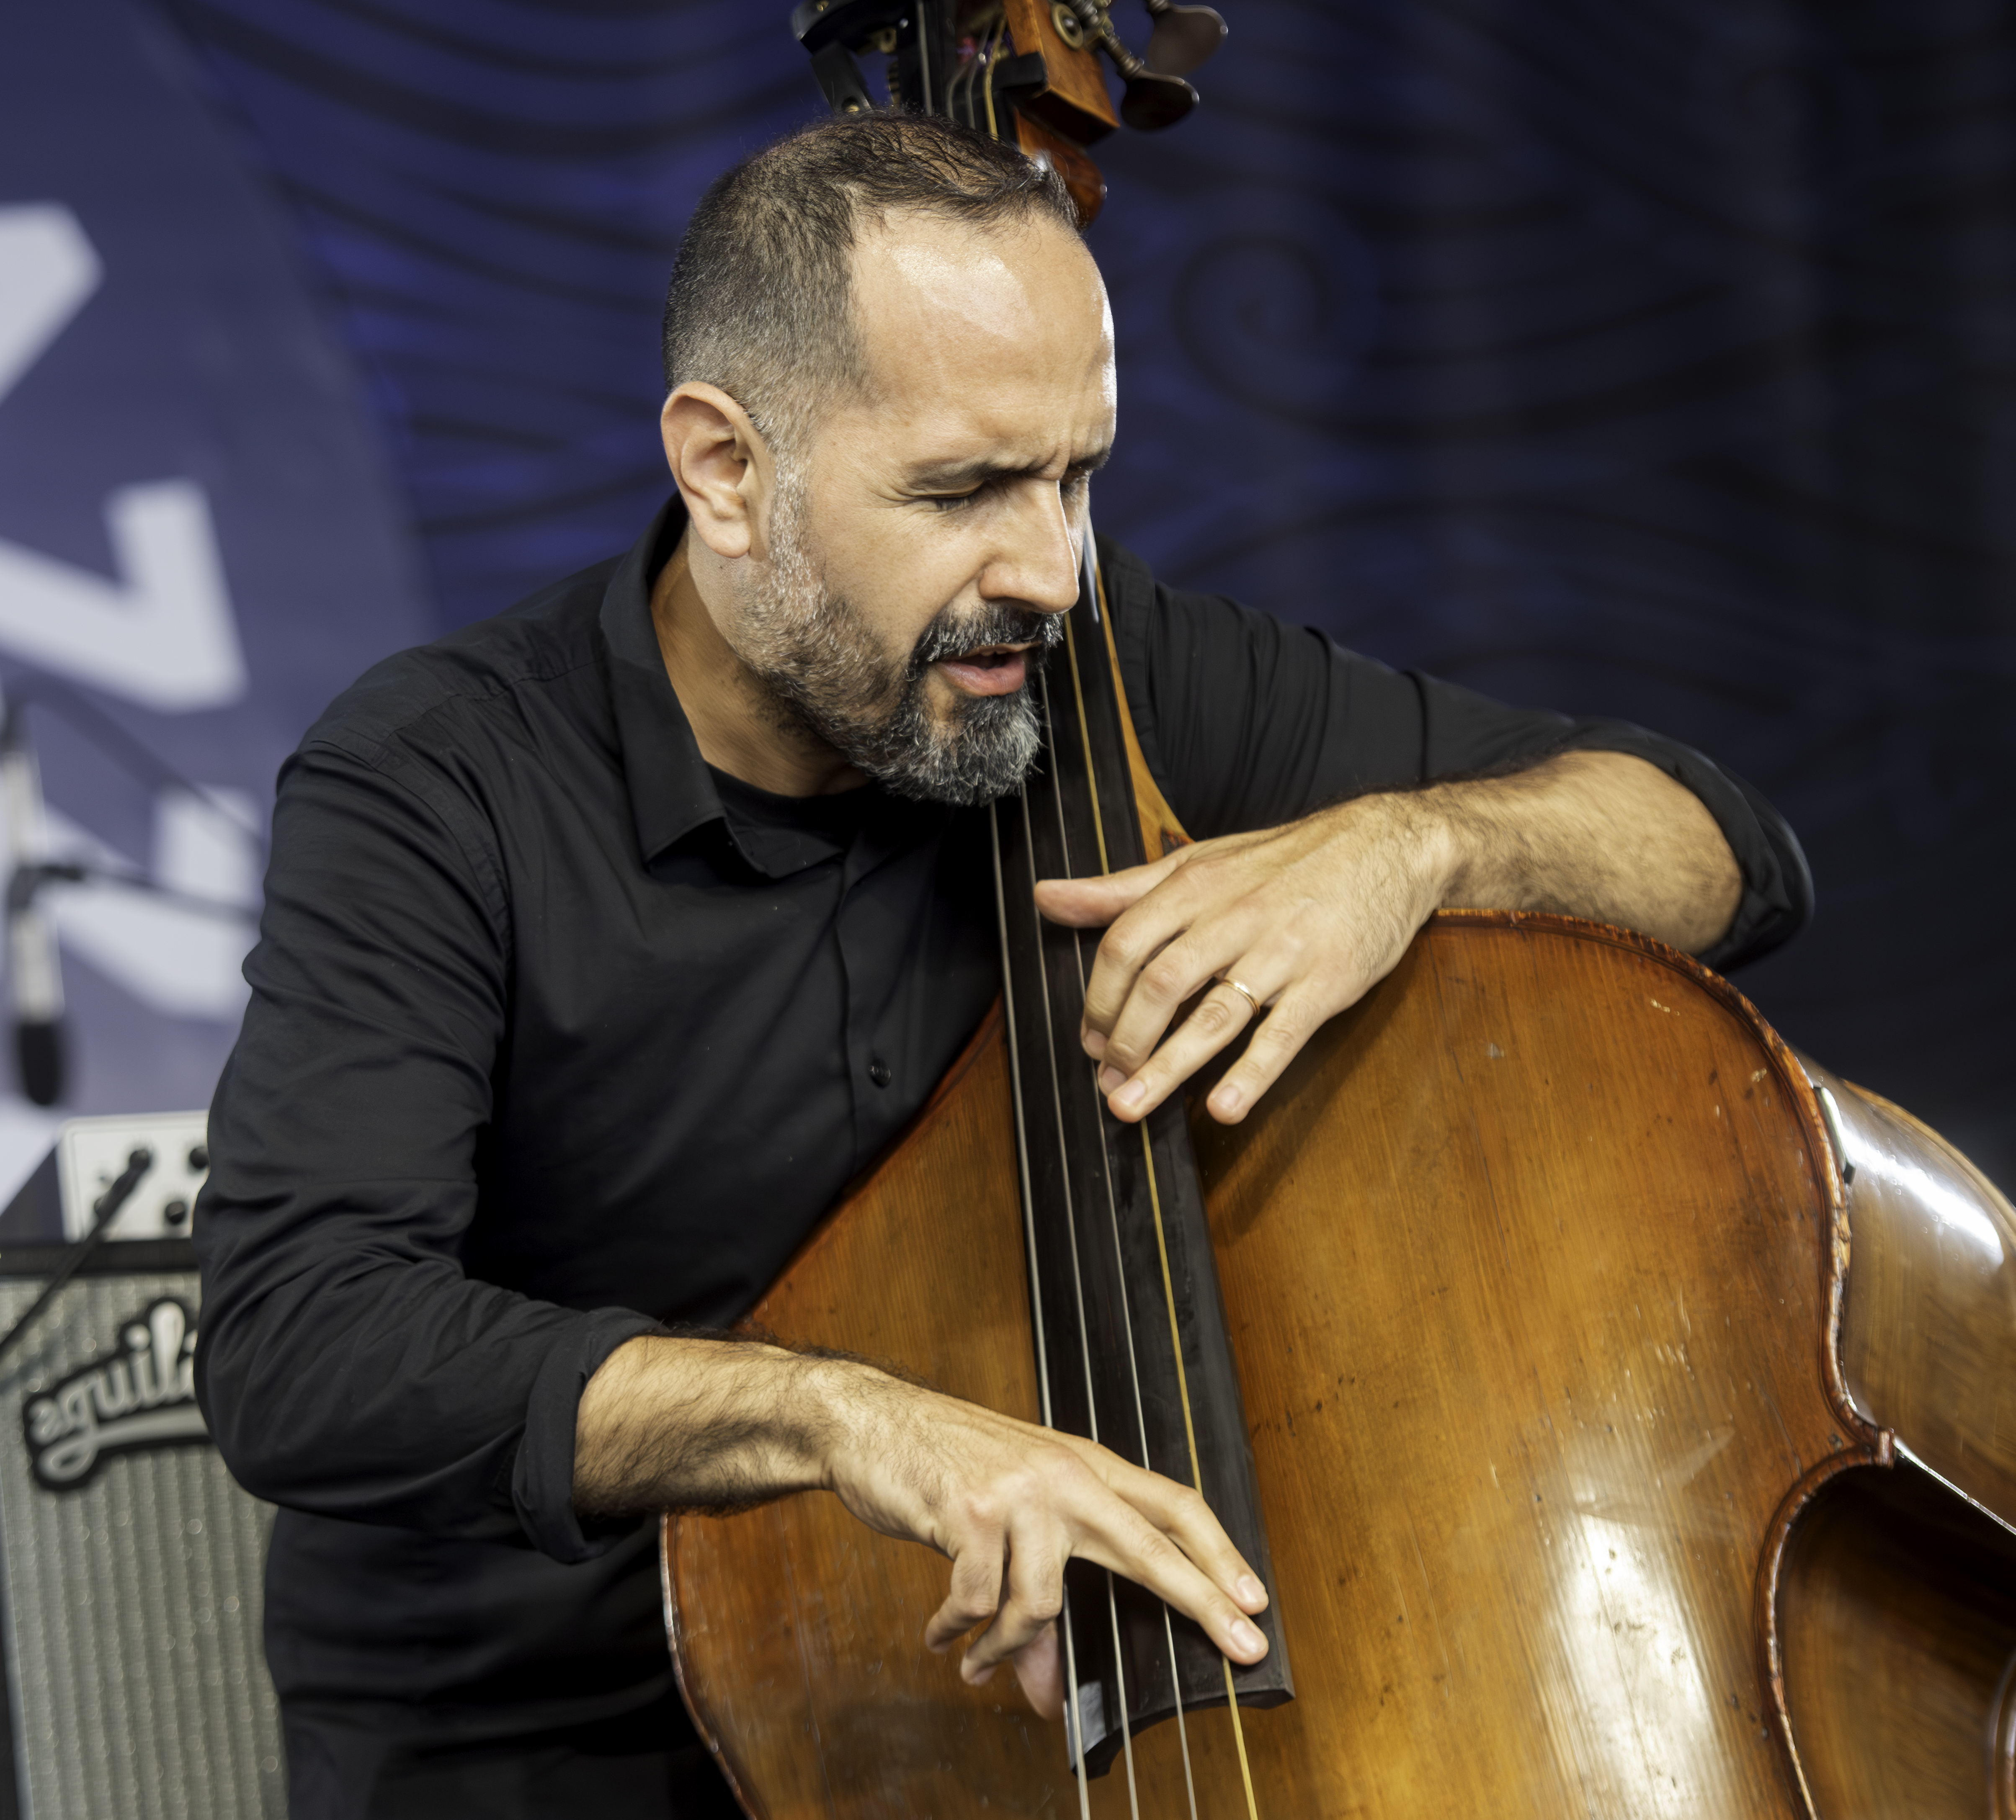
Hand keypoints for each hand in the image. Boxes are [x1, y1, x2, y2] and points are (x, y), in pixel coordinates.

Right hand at [818, 1363, 1269, 1717]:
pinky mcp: (970, 1508)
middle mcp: (1065, 1472)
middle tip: (1243, 1644)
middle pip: (1152, 1543)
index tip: (1256, 1598)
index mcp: (1085, 1466)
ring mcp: (1020, 1489)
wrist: (870, 1420)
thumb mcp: (1007, 1520)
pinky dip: (958, 1630)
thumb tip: (1048, 1694)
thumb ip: (1036, 1600)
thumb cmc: (946, 1465)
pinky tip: (942, 1635)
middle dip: (1203, 1598)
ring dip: (1007, 1647)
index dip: (1220, 1552)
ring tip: (977, 1663)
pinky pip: (979, 1599)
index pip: (1173, 1504)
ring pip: (1043, 1600)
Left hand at [1033, 795, 1447, 1125]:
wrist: (1388, 847)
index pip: (1126, 942)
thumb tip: (1047, 896)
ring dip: (1168, 1067)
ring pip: (1215, 1013)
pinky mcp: (1329, 981)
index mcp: (1197, 885)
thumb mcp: (1200, 861)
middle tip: (1108, 1082)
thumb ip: (1121, 889)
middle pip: (1161, 983)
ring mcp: (1283, 950)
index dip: (1099, 997)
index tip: (1090, 1038)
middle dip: (1125, 1041)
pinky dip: (1252, 1073)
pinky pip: (1284, 1032)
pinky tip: (1224, 1106)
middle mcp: (1235, 915)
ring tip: (1133, 1107)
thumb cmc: (1286, 861)